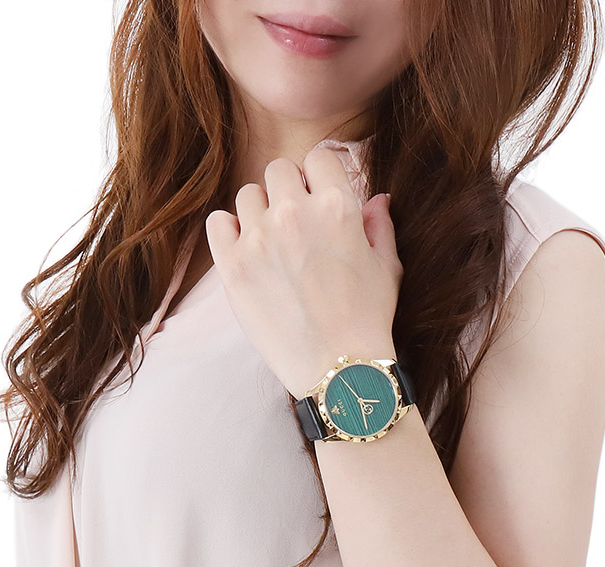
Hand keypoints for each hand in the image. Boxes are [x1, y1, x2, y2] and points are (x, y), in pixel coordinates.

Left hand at [204, 146, 402, 397]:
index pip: (318, 158)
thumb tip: (377, 198)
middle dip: (288, 191)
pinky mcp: (232, 266)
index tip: (319, 198)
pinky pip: (217, 223)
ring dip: (260, 212)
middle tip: (296, 224)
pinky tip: (247, 251)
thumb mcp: (387, 269)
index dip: (319, 177)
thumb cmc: (367, 321)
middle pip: (278, 171)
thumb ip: (379, 226)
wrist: (337, 370)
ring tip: (272, 244)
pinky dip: (229, 231)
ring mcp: (259, 239)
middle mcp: (294, 214)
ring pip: (248, 195)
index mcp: (337, 207)